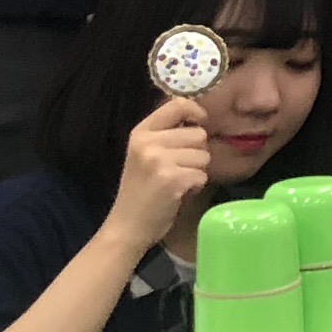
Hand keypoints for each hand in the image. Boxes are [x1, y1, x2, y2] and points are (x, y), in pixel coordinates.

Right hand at [106, 92, 211, 254]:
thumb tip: (200, 119)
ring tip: (177, 182)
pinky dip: (197, 186)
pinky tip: (179, 194)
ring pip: (204, 156)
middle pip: (198, 134)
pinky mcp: (172, 179)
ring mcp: (159, 161)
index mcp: (141, 132)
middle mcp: (148, 143)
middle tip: (179, 169)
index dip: (196, 111)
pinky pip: (202, 175)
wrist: (127, 226)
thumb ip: (166, 135)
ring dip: (197, 171)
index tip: (200, 122)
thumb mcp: (145, 155)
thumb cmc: (140, 191)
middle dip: (197, 153)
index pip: (177, 105)